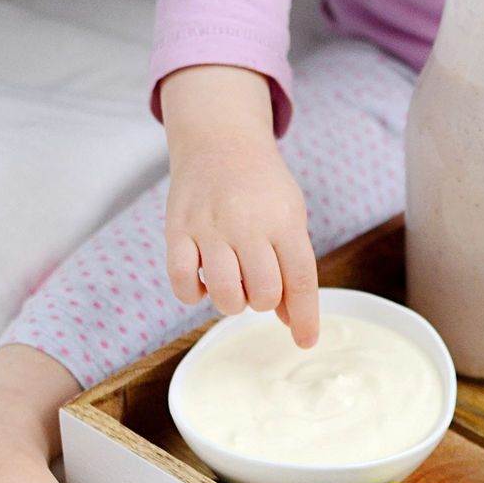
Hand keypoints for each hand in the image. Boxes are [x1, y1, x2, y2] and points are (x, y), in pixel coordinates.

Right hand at [160, 65, 319, 346]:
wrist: (220, 140)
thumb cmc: (263, 189)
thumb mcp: (290, 218)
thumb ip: (292, 267)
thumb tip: (291, 321)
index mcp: (285, 223)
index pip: (301, 279)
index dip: (306, 316)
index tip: (307, 342)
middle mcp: (248, 225)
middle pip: (263, 292)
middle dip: (263, 303)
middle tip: (257, 286)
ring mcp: (210, 227)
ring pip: (224, 293)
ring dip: (230, 303)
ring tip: (232, 285)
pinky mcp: (177, 228)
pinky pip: (181, 279)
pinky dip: (192, 294)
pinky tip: (201, 282)